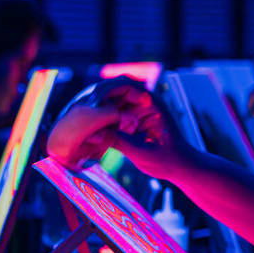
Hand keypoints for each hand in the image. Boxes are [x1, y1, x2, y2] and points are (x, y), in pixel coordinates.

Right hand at [46, 80, 177, 172]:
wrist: (180, 168)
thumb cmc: (168, 159)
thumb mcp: (142, 152)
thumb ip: (118, 141)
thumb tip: (92, 135)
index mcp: (151, 102)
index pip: (125, 84)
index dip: (105, 91)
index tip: (89, 104)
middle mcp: (142, 101)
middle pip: (113, 90)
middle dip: (93, 98)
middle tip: (74, 110)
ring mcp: (135, 110)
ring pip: (109, 101)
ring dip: (93, 109)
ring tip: (73, 118)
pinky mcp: (129, 120)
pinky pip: (109, 114)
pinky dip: (97, 120)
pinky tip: (83, 129)